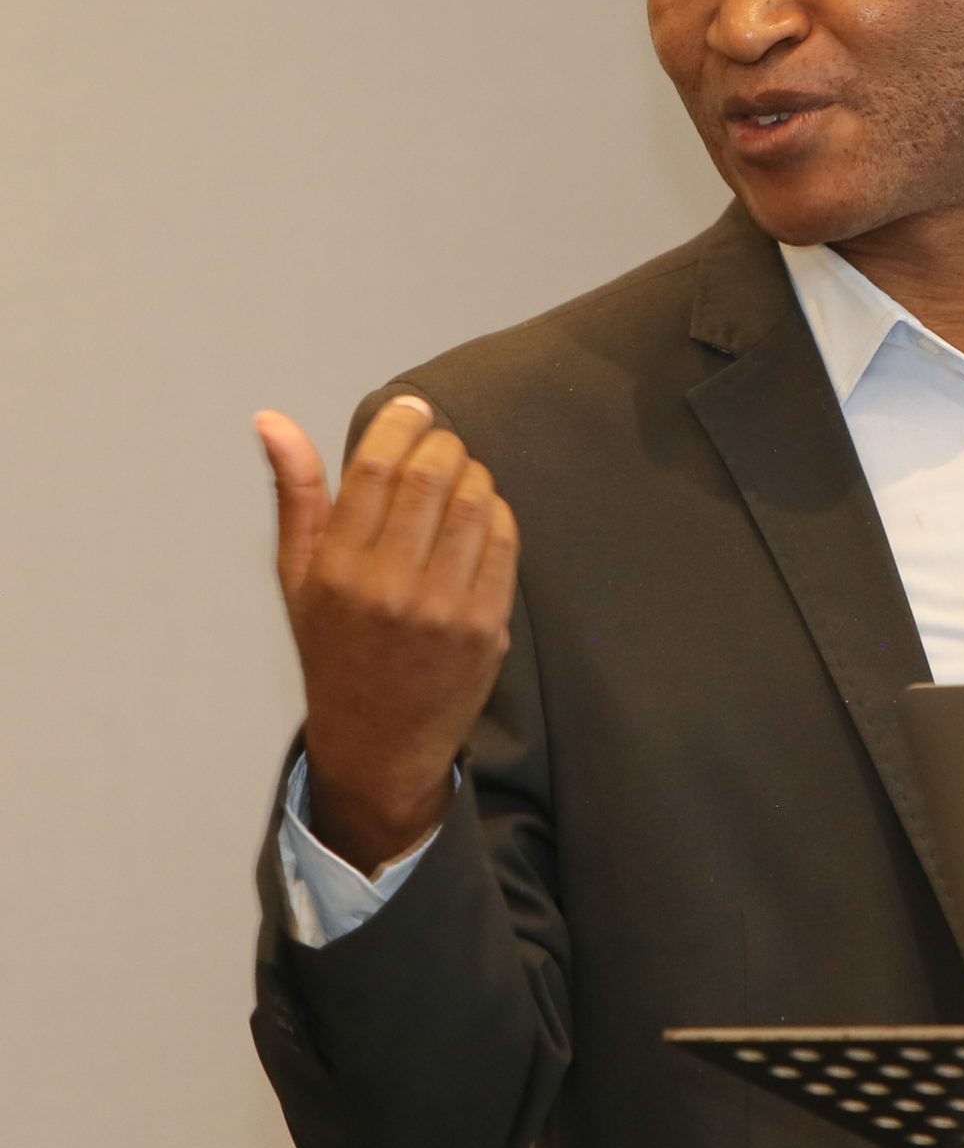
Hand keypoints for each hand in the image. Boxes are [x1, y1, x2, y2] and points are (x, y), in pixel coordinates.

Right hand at [257, 395, 519, 873]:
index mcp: (336, 570)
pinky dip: (498, 514)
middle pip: (432, 475)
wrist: (379, 740)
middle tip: (439, 445)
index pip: (375, 466)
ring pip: (477, 502)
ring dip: (474, 474)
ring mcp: (443, 608)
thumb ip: (296, 495)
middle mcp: (389, 587)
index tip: (411, 408)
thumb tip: (273, 421)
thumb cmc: (335, 649)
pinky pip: (506, 542)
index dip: (400, 423)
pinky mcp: (487, 626)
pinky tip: (480, 517)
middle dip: (442, 444)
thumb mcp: (298, 577)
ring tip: (459, 480)